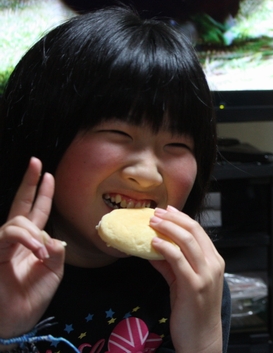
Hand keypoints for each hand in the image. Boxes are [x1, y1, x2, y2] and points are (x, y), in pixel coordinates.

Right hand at [0, 157, 65, 338]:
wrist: (15, 320)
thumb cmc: (31, 298)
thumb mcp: (53, 272)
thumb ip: (56, 251)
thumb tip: (52, 236)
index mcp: (31, 243)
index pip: (37, 212)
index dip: (43, 194)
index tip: (48, 175)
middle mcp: (15, 240)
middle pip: (21, 205)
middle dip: (29, 183)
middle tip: (35, 163)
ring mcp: (2, 244)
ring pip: (18, 220)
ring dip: (35, 232)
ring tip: (41, 252)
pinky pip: (10, 233)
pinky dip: (27, 239)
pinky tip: (36, 251)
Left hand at [149, 206, 224, 352]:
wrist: (201, 338)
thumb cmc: (193, 312)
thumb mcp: (183, 283)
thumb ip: (171, 265)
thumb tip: (153, 249)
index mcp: (215, 261)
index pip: (199, 232)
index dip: (182, 218)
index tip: (167, 210)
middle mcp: (213, 265)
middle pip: (194, 232)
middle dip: (174, 219)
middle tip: (156, 212)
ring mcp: (205, 275)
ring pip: (188, 241)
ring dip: (168, 228)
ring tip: (152, 222)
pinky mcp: (194, 285)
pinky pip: (178, 260)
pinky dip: (166, 247)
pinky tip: (154, 243)